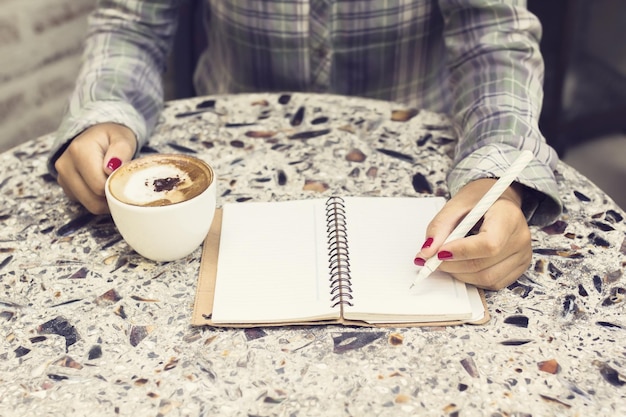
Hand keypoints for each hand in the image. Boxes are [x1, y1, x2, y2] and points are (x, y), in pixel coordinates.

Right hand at [55, 123, 136, 213]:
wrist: (96, 136)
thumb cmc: (112, 137)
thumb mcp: (122, 138)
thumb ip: (121, 150)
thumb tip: (112, 167)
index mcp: (79, 151)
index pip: (99, 186)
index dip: (116, 187)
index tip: (125, 180)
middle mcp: (65, 165)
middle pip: (93, 199)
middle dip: (111, 196)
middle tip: (122, 184)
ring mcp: (62, 177)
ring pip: (89, 204)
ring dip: (105, 200)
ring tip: (113, 184)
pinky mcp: (65, 187)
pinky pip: (84, 203)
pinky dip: (97, 200)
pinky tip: (103, 186)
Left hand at [414, 179, 530, 289]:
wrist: (498, 200)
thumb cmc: (478, 200)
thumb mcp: (455, 205)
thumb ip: (439, 228)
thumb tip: (426, 253)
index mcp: (509, 216)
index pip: (488, 244)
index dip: (461, 252)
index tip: (439, 252)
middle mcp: (520, 238)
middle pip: (484, 264)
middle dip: (452, 265)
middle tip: (432, 259)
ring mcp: (523, 256)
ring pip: (486, 278)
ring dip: (459, 274)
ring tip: (447, 260)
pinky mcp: (519, 268)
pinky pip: (492, 283)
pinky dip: (471, 278)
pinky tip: (463, 264)